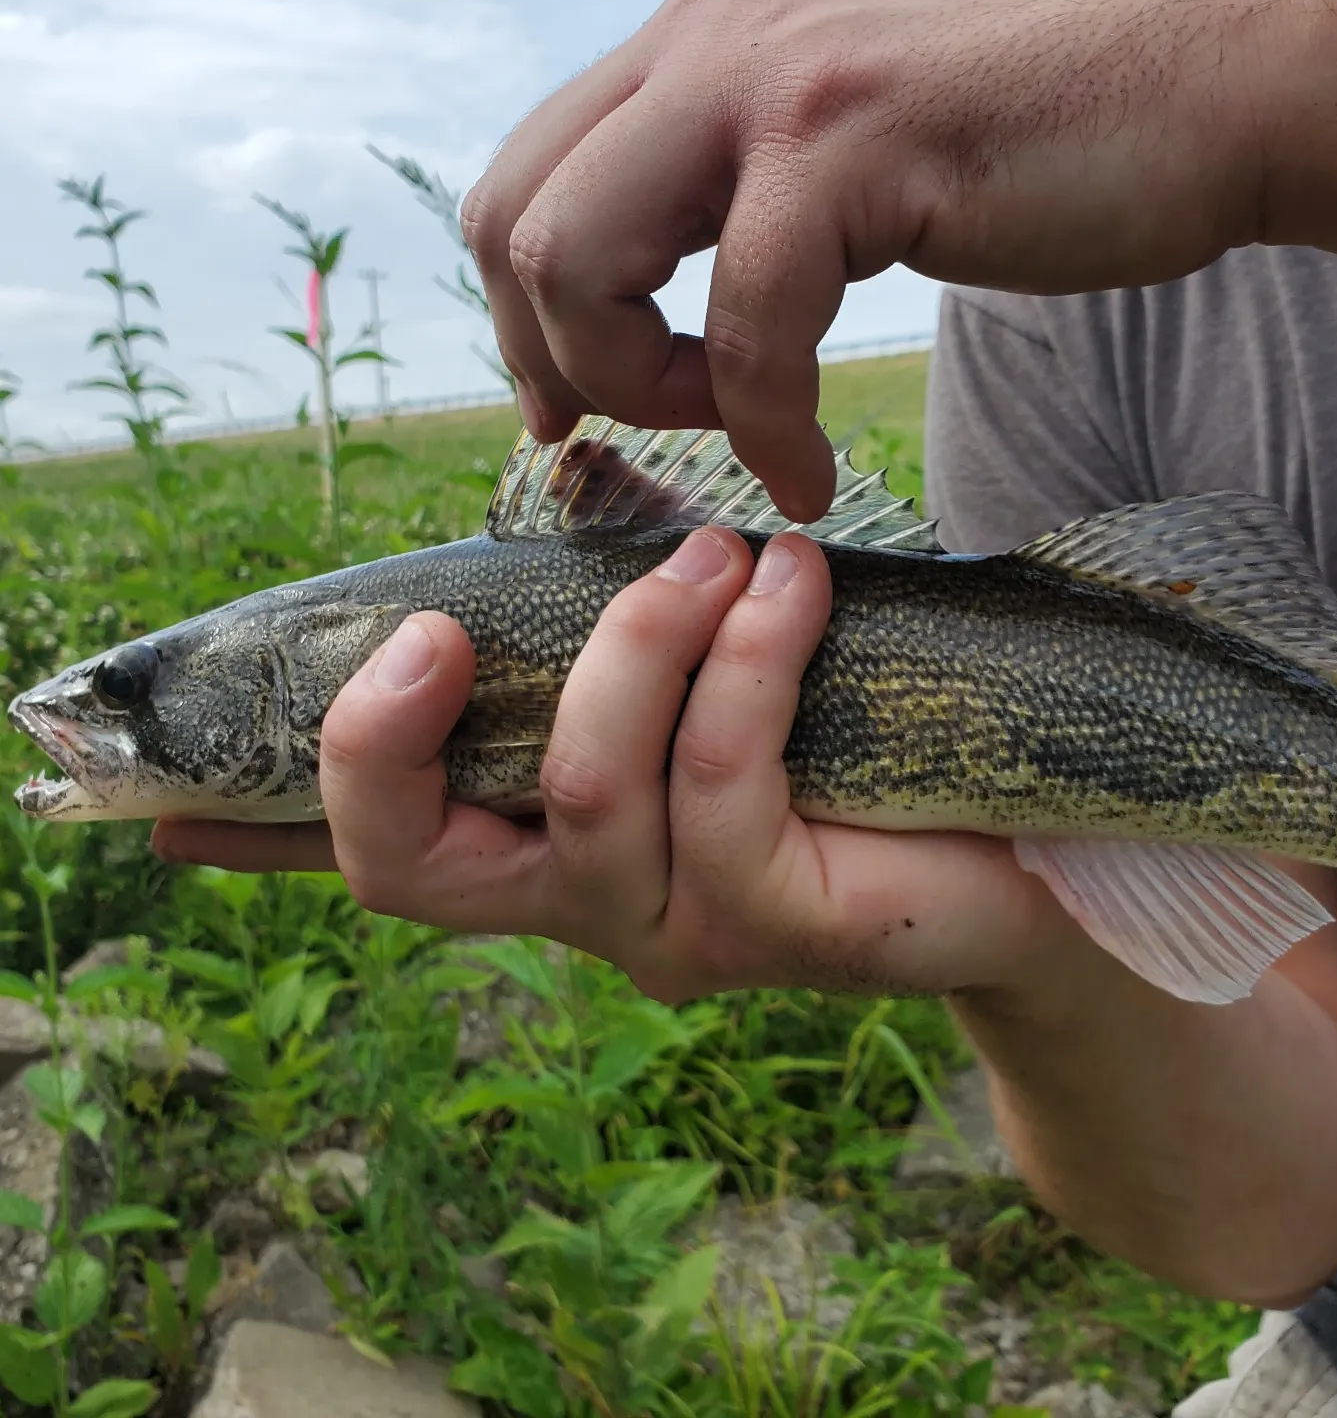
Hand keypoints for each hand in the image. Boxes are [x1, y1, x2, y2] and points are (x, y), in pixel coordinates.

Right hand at [152, 529, 1074, 1002]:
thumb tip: (534, 534)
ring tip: (715, 552)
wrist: (1010, 848)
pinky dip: (748, 660)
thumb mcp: (699, 680)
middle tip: (433, 631)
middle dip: (385, 743)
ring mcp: (671, 932)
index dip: (269, 821)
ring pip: (586, 788)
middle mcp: (581, 907)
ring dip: (637, 642)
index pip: (379, 852)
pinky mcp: (774, 925)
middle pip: (411, 870)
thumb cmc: (842, 745)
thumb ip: (606, 641)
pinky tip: (792, 583)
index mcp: (544, 848)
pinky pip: (723, 778)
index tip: (197, 771)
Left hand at [461, 0, 1271, 521]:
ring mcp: (776, 80)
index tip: (574, 409)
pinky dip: (768, 430)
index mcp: (698, 38)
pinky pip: (746, 326)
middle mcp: (710, 38)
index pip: (522, 180)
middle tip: (646, 434)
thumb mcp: (849, 137)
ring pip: (583, 263)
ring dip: (645, 389)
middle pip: (514, 222)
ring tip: (750, 433)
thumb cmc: (1047, 137)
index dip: (524, 320)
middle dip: (558, 363)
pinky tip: (815, 475)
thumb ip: (741, 185)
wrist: (1218, 78)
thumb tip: (666, 280)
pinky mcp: (855, 145)